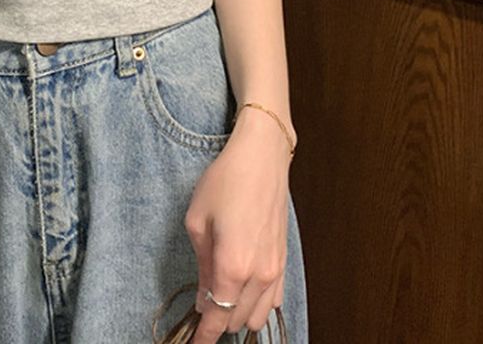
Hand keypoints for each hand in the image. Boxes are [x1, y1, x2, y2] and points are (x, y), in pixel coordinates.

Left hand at [184, 109, 295, 342]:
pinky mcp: (284, 260)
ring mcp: (276, 269)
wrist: (262, 158)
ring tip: (219, 300)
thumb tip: (204, 296)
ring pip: (258, 316)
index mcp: (234, 267)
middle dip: (217, 322)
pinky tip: (243, 292)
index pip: (217, 318)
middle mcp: (259, 275)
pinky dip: (258, 305)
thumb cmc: (226, 181)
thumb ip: (202, 265)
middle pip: (236, 321)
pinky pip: (274, 300)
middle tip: (199, 311)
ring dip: (238, 316)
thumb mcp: (198, 220)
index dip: (203, 336)